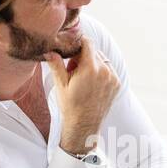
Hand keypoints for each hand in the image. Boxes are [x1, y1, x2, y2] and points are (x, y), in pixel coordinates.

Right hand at [46, 36, 120, 155]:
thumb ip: (56, 65)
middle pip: (93, 51)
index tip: (72, 48)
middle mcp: (104, 71)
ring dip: (92, 63)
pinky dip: (100, 71)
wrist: (84, 125)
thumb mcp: (61, 84)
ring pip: (101, 60)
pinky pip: (108, 69)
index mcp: (90, 68)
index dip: (79, 42)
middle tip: (73, 70)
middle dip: (83, 56)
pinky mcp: (117, 83)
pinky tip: (91, 83)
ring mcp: (113, 77)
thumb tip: (49, 51)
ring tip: (82, 78)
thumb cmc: (70, 105)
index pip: (87, 43)